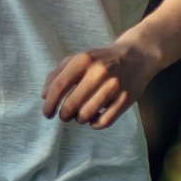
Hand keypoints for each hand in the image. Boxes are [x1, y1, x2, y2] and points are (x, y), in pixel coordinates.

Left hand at [41, 41, 157, 128]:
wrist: (137, 55)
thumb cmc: (100, 60)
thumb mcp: (78, 59)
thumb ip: (57, 75)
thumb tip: (43, 96)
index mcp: (83, 60)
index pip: (59, 87)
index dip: (49, 104)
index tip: (47, 113)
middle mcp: (99, 72)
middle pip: (71, 105)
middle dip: (63, 115)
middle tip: (64, 116)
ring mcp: (114, 86)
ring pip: (86, 115)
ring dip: (78, 119)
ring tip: (80, 114)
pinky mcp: (126, 98)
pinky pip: (104, 121)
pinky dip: (94, 124)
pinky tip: (93, 118)